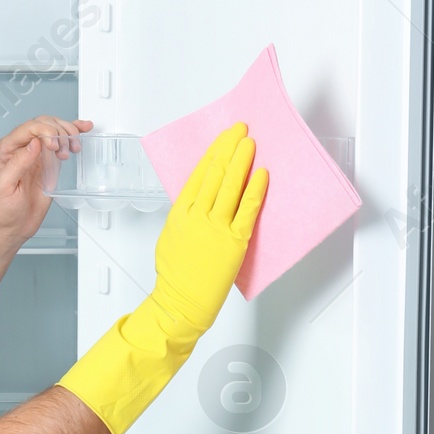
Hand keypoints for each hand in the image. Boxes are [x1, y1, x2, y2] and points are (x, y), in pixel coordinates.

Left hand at [0, 114, 92, 244]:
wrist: (10, 226)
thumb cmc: (1, 209)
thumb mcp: (4, 186)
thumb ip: (18, 163)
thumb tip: (33, 144)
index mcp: (7, 149)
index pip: (29, 128)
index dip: (45, 132)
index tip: (54, 145)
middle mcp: (22, 148)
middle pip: (44, 124)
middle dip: (58, 132)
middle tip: (64, 149)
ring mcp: (36, 154)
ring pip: (54, 130)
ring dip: (68, 133)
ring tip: (73, 148)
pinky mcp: (48, 163)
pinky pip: (61, 144)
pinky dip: (74, 134)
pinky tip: (82, 128)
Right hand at [149, 121, 267, 346]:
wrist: (181, 303)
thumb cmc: (175, 276)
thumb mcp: (170, 237)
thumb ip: (185, 214)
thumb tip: (200, 197)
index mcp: (179, 213)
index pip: (199, 173)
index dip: (214, 152)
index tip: (224, 137)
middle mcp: (197, 216)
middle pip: (215, 173)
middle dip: (229, 148)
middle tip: (241, 130)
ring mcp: (216, 228)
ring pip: (231, 186)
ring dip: (242, 161)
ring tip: (251, 143)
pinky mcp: (234, 242)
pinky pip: (247, 210)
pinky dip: (256, 190)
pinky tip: (263, 174)